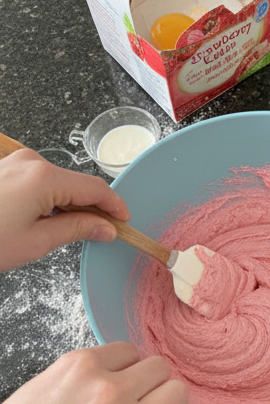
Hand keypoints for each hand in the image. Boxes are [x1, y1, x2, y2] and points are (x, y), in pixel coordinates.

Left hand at [0, 149, 130, 270]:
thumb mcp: (37, 241)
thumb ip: (77, 230)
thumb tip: (104, 228)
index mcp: (44, 178)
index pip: (95, 189)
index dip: (115, 207)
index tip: (125, 223)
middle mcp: (30, 162)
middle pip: (77, 184)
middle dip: (93, 207)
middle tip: (102, 233)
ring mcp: (15, 162)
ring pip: (58, 182)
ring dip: (70, 204)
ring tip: (70, 231)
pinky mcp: (5, 168)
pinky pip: (39, 180)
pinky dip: (50, 199)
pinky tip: (47, 220)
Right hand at [0, 343, 188, 403]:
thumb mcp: (44, 386)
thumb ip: (85, 377)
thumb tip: (115, 374)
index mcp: (81, 367)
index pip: (130, 351)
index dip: (127, 367)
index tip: (124, 377)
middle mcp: (109, 392)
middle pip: (161, 369)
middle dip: (152, 380)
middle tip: (143, 393)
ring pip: (175, 397)